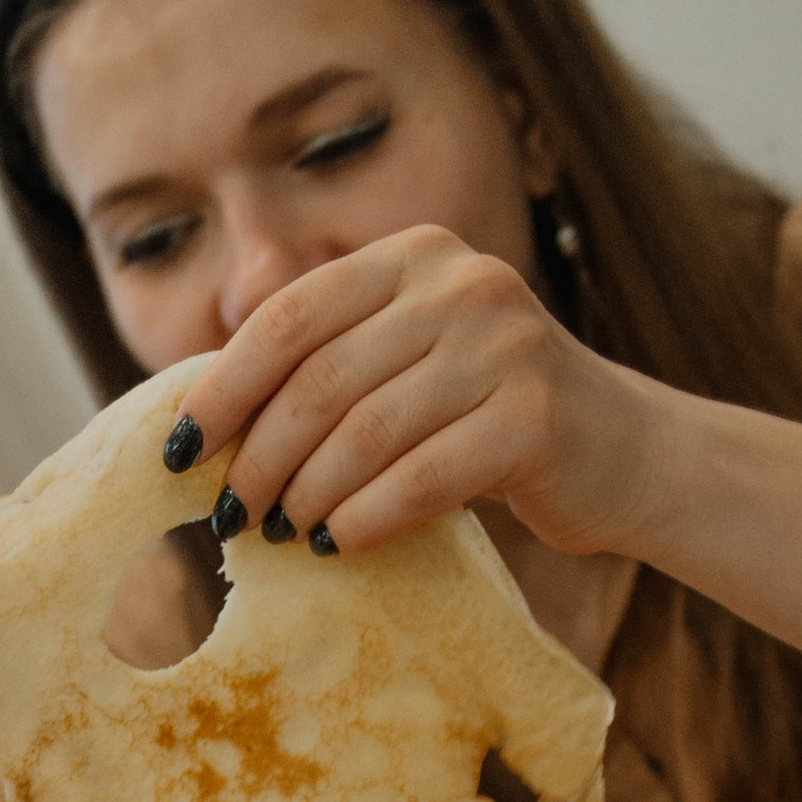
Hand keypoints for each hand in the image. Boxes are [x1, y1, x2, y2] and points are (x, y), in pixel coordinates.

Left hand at [165, 226, 646, 562]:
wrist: (623, 453)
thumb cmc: (488, 419)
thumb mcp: (410, 365)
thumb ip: (330, 366)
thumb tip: (198, 422)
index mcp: (414, 256)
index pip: (290, 317)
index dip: (223, 388)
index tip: (178, 451)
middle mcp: (460, 283)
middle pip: (320, 381)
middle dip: (261, 458)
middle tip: (234, 515)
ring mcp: (505, 343)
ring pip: (366, 432)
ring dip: (308, 495)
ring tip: (284, 533)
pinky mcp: (537, 414)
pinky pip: (422, 476)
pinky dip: (367, 518)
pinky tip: (340, 545)